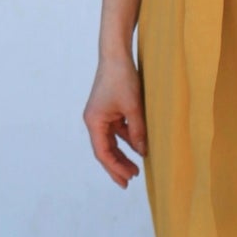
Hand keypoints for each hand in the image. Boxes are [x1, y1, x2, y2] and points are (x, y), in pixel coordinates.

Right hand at [84, 51, 147, 186]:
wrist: (116, 54)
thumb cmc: (122, 78)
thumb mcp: (133, 107)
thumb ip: (137, 131)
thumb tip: (143, 152)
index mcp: (94, 121)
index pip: (103, 152)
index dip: (115, 168)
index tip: (127, 180)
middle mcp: (94, 120)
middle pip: (105, 150)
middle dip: (117, 166)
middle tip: (130, 181)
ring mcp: (101, 115)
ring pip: (111, 141)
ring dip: (122, 154)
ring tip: (135, 169)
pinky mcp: (109, 109)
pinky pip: (116, 130)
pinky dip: (126, 140)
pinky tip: (138, 147)